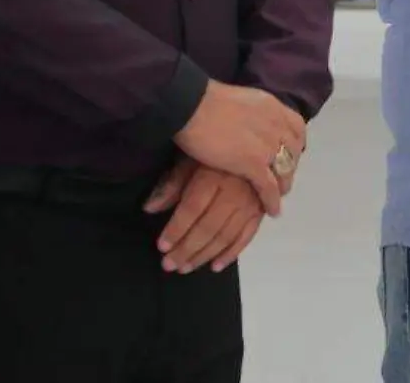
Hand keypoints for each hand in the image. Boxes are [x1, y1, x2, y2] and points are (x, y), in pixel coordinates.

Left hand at [144, 156, 265, 273]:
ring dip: (205, 255)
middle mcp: (235, 192)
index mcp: (214, 177)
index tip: (161, 246)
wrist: (254, 141)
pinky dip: (232, 253)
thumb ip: (172, 184)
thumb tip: (149, 208)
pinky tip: (217, 266)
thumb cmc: (215, 149)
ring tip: (186, 268)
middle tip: (169, 265)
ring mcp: (251, 203)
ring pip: (226, 235)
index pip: (192, 209)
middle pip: (209, 226)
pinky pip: (247, 236)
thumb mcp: (191, 158)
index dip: (176, 229)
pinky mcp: (260, 210)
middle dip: (187, 249)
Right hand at [173, 81, 305, 216]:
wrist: (192, 105)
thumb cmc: (204, 100)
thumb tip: (245, 119)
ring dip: (284, 184)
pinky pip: (269, 187)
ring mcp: (268, 146)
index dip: (294, 143)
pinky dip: (272, 200)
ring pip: (285, 170)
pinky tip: (272, 211)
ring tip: (279, 195)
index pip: (297, 127)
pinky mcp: (254, 164)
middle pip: (293, 151)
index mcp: (273, 107)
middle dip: (290, 165)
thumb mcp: (239, 100)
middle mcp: (277, 126)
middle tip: (284, 177)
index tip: (289, 152)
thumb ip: (249, 113)